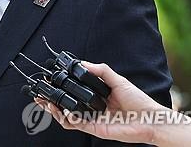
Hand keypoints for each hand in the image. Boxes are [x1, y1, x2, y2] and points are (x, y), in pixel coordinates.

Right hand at [35, 61, 163, 143]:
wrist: (151, 118)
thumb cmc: (138, 100)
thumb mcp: (116, 80)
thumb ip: (100, 70)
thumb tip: (82, 63)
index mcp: (95, 99)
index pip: (73, 94)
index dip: (60, 89)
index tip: (49, 81)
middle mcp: (91, 110)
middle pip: (65, 107)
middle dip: (50, 102)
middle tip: (39, 95)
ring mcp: (92, 120)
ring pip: (67, 118)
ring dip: (54, 111)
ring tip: (45, 102)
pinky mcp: (95, 129)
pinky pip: (77, 125)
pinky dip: (67, 119)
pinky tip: (62, 110)